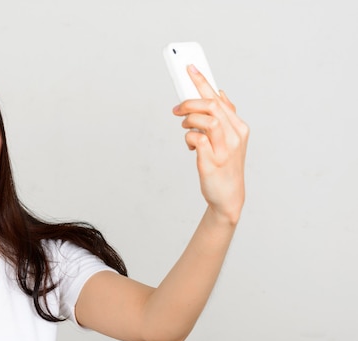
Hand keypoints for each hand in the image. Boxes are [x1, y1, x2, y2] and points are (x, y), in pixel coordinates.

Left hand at [172, 64, 248, 224]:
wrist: (227, 197)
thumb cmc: (224, 166)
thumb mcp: (230, 140)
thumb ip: (225, 117)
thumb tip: (218, 92)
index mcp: (239, 127)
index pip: (219, 98)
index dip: (203, 81)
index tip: (190, 67)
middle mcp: (235, 136)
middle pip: (212, 105)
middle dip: (190, 101)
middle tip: (177, 109)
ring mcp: (224, 149)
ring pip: (206, 119)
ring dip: (189, 120)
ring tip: (185, 128)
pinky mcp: (212, 161)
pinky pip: (196, 140)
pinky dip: (188, 138)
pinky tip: (190, 145)